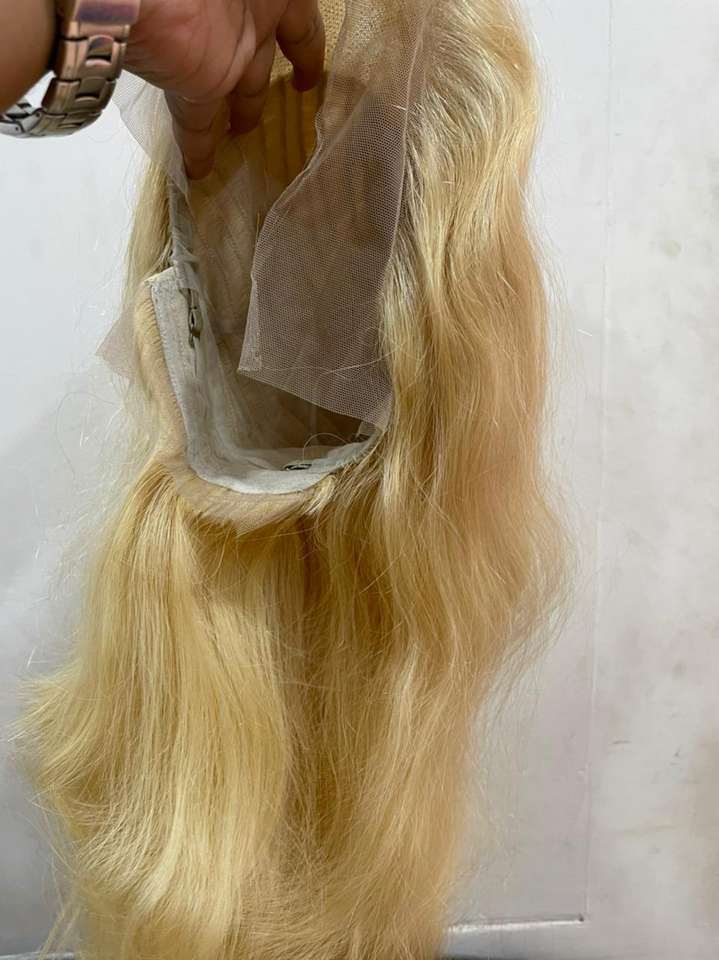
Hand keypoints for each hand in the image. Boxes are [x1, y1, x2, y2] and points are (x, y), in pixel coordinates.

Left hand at [124, 0, 324, 178]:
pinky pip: (199, 123)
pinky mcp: (194, 84)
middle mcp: (249, 22)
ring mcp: (220, 53)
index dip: (307, 50)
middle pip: (260, 63)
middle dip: (260, 88)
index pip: (300, 25)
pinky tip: (201, 173)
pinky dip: (199, 149)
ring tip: (239, 140)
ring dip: (236, 116)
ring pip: (232, 93)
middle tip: (258, 114)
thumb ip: (283, 5)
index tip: (307, 76)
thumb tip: (294, 22)